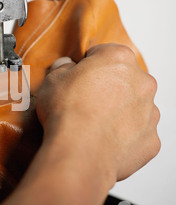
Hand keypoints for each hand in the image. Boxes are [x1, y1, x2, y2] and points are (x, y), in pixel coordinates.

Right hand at [36, 43, 160, 183]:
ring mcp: (150, 112)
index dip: (88, 66)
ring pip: (134, 108)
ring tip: (92, 125)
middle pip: (124, 80)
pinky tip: (103, 141)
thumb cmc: (67, 113)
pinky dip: (123, 137)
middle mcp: (141, 82)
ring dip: (118, 112)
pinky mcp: (150, 139)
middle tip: (84, 102)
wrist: (78, 151)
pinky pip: (137, 135)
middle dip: (107, 88)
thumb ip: (62, 68)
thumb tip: (65, 66)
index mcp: (118, 59)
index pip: (104, 54)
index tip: (78, 78)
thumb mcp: (52, 79)